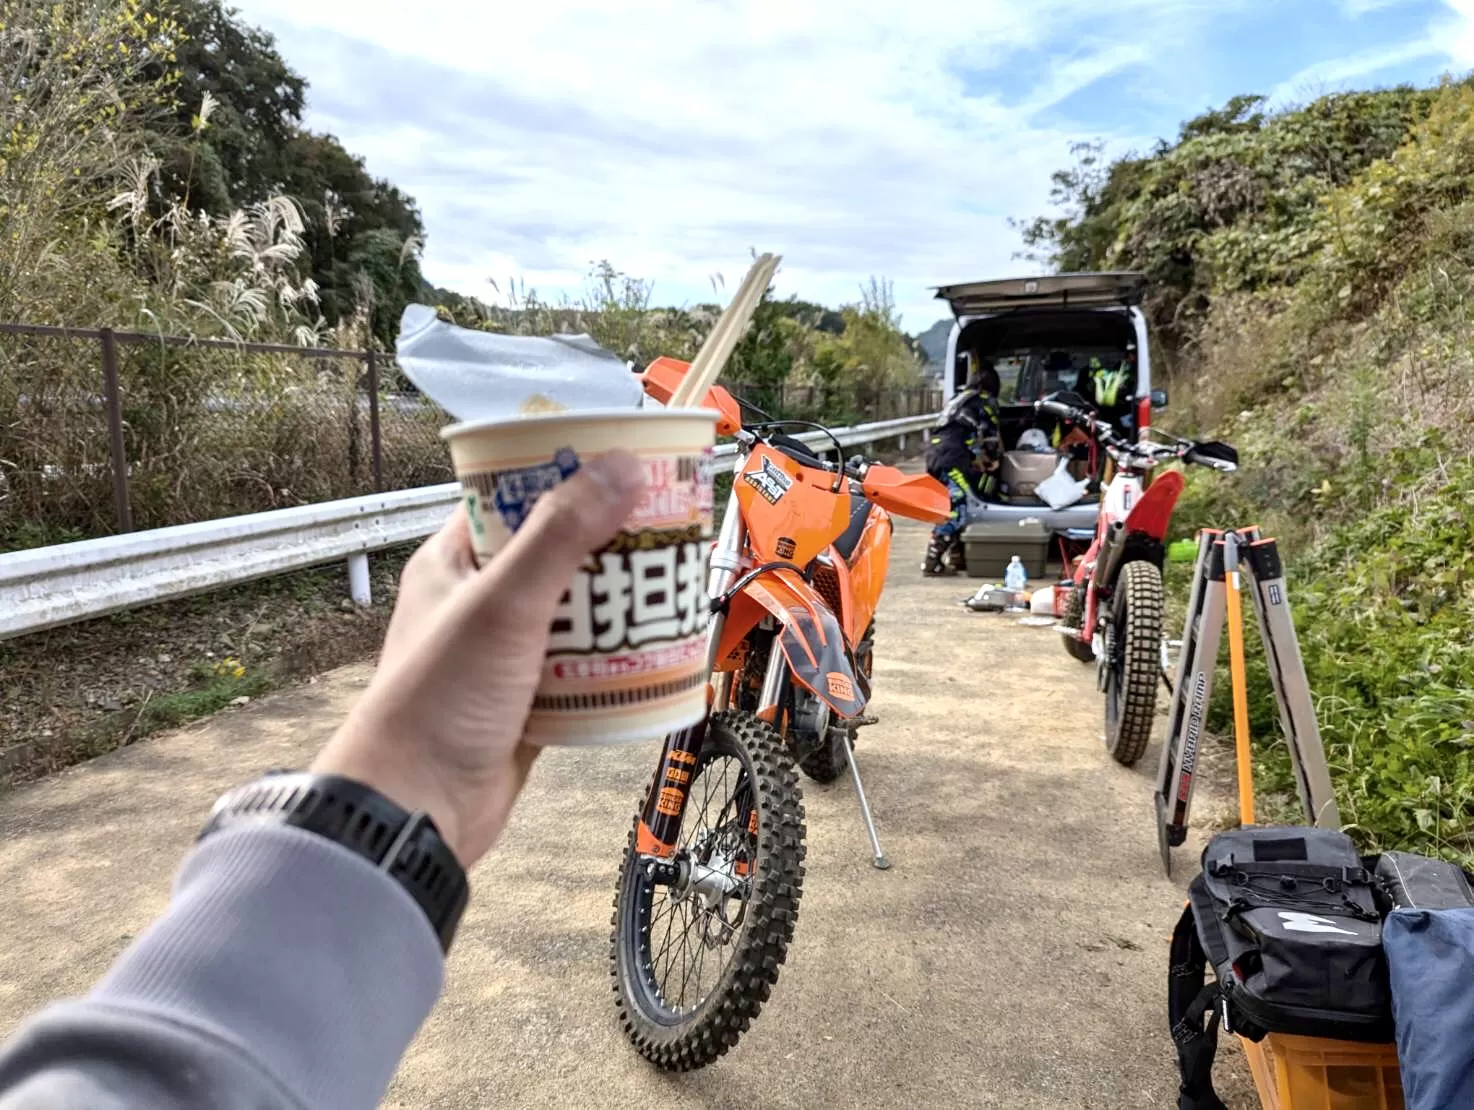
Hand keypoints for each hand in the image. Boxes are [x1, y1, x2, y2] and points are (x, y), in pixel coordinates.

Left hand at [312, 452, 645, 866]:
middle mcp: (480, 602)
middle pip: (558, 553)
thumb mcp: (503, 604)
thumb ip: (560, 535)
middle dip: (610, 543)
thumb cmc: (434, 704)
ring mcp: (507, 653)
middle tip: (664, 527)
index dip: (567, 476)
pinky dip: (616, 660)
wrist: (417, 810)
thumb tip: (621, 467)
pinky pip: (585, 668)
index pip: (514, 496)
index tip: (623, 464)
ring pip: (578, 612)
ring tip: (667, 585)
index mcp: (453, 563)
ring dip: (619, 603)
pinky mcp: (532, 700)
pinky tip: (651, 652)